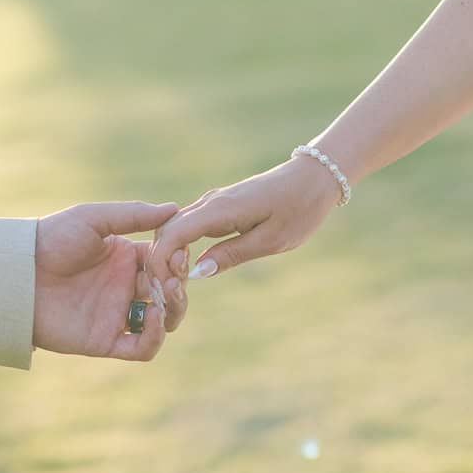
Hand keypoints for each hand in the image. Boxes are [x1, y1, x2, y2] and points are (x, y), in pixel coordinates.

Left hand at [33, 200, 188, 360]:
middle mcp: (124, 287)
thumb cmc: (51, 239)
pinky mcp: (104, 340)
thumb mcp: (93, 218)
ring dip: (174, 310)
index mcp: (125, 258)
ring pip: (163, 321)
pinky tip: (152, 315)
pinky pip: (142, 348)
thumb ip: (133, 215)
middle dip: (178, 285)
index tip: (178, 254)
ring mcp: (116, 314)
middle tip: (171, 277)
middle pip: (169, 292)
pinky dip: (155, 337)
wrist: (18, 273)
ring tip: (164, 294)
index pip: (166, 262)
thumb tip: (173, 208)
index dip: (177, 260)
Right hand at [146, 157, 342, 285]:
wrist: (313, 179)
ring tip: (174, 286)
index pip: (171, 235)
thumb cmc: (298, 210)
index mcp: (220, 210)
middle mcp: (210, 203)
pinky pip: (188, 226)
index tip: (164, 289)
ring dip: (167, 255)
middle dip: (159, 262)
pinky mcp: (218, 207)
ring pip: (173, 228)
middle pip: (165, 231)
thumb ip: (232, 254)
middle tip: (167, 294)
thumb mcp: (270, 241)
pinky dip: (179, 247)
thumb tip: (197, 273)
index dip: (160, 263)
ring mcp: (212, 203)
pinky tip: (186, 268)